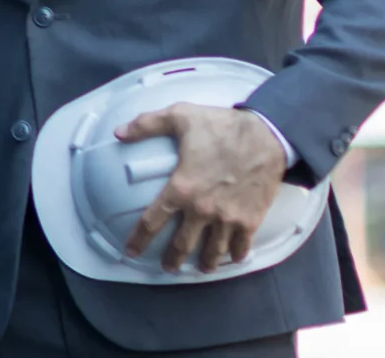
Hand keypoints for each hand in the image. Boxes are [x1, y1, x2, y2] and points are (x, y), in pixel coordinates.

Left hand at [116, 103, 288, 271]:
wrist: (267, 136)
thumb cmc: (221, 126)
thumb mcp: (179, 116)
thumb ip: (146, 125)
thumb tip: (118, 133)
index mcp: (181, 188)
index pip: (152, 221)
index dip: (139, 239)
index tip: (131, 251)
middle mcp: (202, 210)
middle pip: (182, 244)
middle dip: (173, 260)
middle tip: (168, 268)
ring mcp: (228, 218)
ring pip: (213, 251)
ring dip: (205, 263)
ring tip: (201, 269)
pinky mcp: (250, 220)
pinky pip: (241, 246)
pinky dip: (235, 255)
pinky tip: (231, 258)